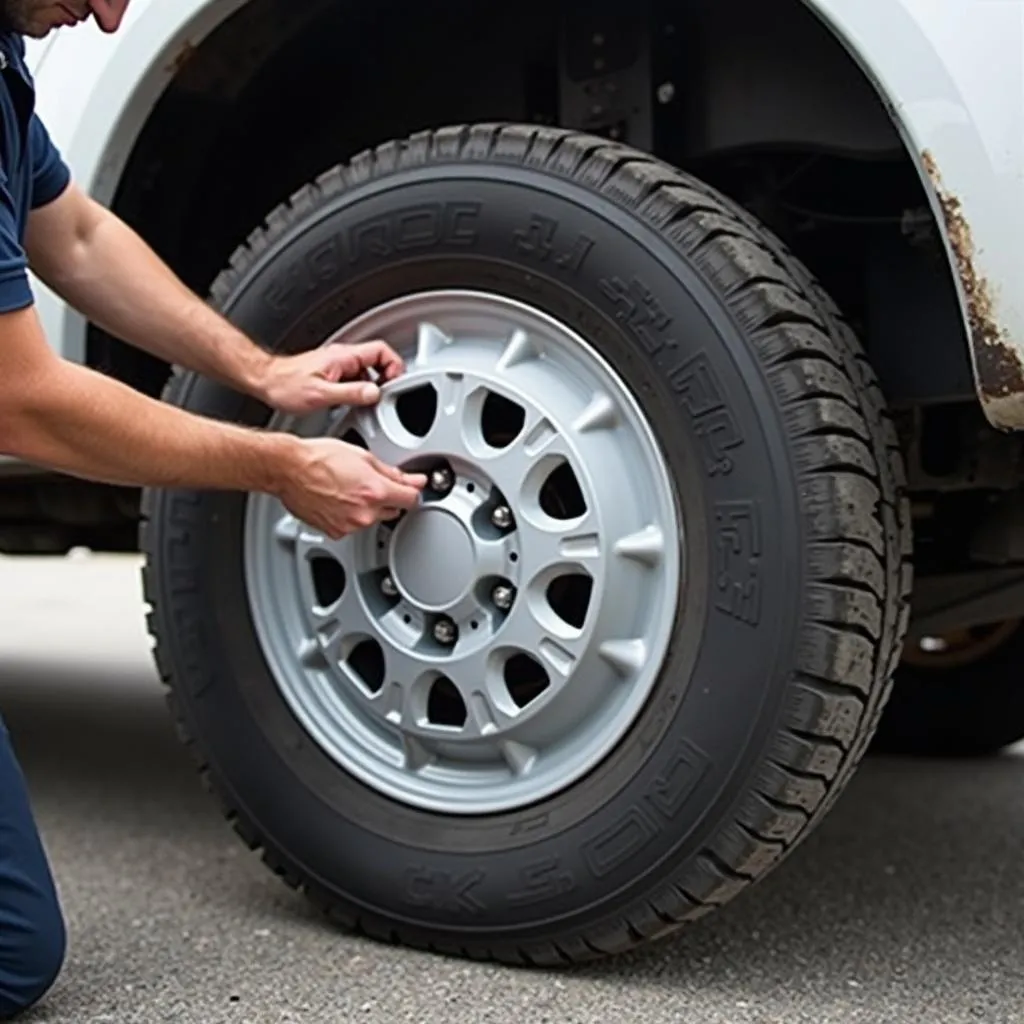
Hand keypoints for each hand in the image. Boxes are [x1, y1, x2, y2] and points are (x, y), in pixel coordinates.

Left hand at [257, 340, 405, 414]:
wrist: (265, 381)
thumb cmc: (285, 386)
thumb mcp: (322, 395)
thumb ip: (352, 393)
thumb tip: (374, 394)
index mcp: (344, 357)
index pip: (382, 351)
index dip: (395, 366)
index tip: (395, 383)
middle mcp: (342, 356)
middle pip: (378, 360)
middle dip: (386, 378)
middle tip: (385, 395)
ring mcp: (336, 363)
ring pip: (367, 370)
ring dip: (372, 385)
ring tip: (368, 402)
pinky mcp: (330, 372)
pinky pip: (354, 377)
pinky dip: (359, 388)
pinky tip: (351, 402)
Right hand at [276, 437, 426, 538]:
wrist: (288, 469)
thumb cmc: (318, 458)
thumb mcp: (362, 456)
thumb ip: (392, 472)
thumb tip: (412, 480)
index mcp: (375, 492)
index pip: (411, 500)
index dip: (410, 490)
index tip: (409, 486)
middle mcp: (364, 513)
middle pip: (393, 511)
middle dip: (387, 498)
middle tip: (370, 482)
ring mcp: (349, 525)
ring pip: (371, 519)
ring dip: (367, 507)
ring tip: (348, 488)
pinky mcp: (335, 532)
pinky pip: (352, 526)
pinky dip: (349, 516)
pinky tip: (338, 499)